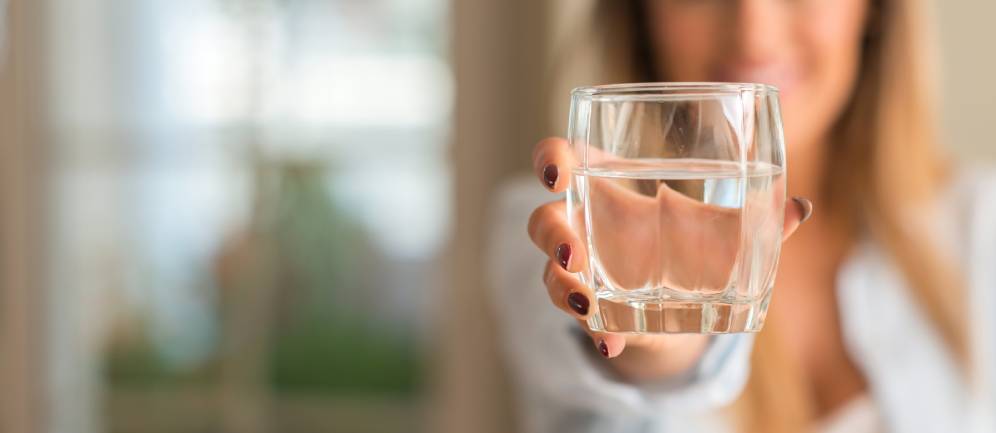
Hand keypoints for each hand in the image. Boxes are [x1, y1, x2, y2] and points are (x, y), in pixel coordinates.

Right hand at [527, 137, 812, 381]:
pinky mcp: (591, 309)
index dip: (550, 159)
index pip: (562, 158)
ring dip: (562, 286)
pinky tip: (614, 342)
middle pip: (544, 220)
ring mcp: (582, 270)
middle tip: (574, 251)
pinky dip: (597, 330)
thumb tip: (800, 207)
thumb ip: (756, 220)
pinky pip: (580, 317)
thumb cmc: (694, 246)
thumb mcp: (723, 230)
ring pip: (551, 272)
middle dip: (551, 233)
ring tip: (587, 302)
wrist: (683, 304)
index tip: (556, 171)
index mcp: (606, 183)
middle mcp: (584, 224)